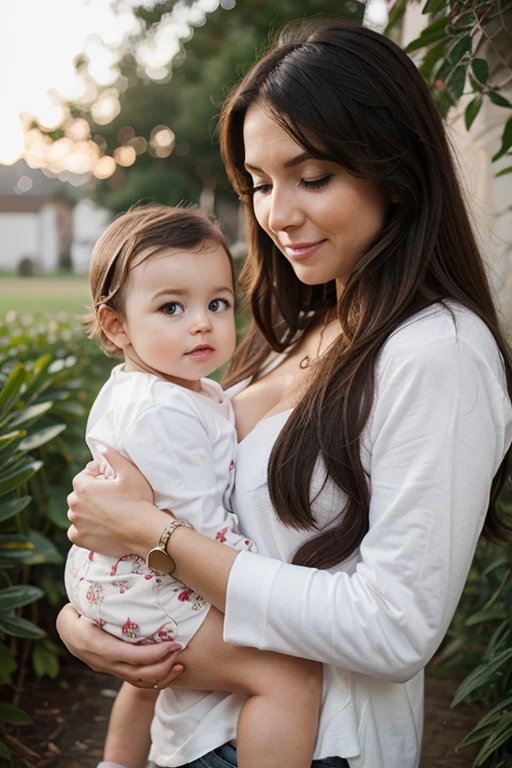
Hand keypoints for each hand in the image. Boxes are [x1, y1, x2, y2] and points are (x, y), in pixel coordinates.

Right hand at [56, 604, 183, 688]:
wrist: (64, 630)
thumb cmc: (77, 607)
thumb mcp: (82, 601)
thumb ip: (103, 596)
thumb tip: (122, 579)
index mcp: (95, 644)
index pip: (130, 657)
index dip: (155, 654)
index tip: (174, 643)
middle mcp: (102, 661)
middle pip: (137, 674)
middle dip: (163, 664)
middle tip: (180, 649)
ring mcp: (107, 669)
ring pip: (138, 682)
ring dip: (162, 675)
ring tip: (180, 664)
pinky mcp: (113, 671)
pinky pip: (135, 682)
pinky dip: (155, 679)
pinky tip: (169, 670)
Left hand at [67, 445, 170, 557]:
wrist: (145, 532)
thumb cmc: (138, 500)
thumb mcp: (129, 472)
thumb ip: (112, 456)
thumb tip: (99, 445)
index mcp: (82, 486)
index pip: (85, 475)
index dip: (99, 475)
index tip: (112, 480)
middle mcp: (74, 505)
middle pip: (80, 493)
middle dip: (92, 492)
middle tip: (112, 496)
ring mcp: (76, 523)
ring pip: (78, 512)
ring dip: (88, 509)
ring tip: (108, 511)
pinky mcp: (80, 539)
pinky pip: (77, 530)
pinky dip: (85, 527)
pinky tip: (101, 526)